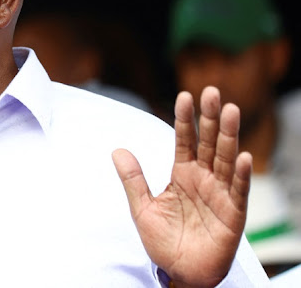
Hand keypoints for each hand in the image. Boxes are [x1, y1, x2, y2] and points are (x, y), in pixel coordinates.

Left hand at [112, 86, 251, 287]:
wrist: (179, 273)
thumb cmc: (163, 242)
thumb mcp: (142, 208)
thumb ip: (133, 179)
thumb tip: (117, 149)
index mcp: (182, 174)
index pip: (185, 141)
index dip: (184, 119)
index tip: (184, 95)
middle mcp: (204, 179)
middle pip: (208, 143)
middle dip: (210, 118)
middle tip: (211, 91)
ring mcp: (220, 195)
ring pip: (226, 160)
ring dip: (229, 136)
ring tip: (231, 111)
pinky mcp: (233, 215)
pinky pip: (238, 192)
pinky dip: (241, 175)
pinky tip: (243, 157)